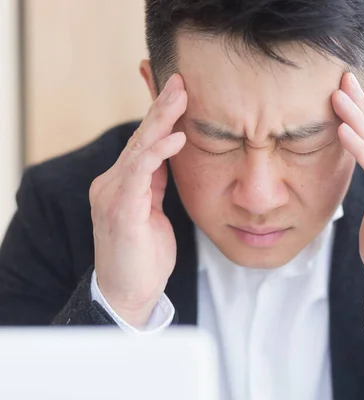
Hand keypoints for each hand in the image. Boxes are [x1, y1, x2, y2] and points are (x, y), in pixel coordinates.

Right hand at [90, 74, 186, 326]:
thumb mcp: (154, 213)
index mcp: (124, 183)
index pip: (145, 141)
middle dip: (162, 106)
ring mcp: (114, 195)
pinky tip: (177, 137)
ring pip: (139, 147)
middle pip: (141, 137)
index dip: (162, 115)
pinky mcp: (121, 210)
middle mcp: (114, 182)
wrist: (129, 294)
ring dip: (161, 119)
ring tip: (181, 96)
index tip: (179, 91)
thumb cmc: (144, 256)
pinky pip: (139, 173)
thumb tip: (169, 158)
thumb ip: (155, 185)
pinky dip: (158, 152)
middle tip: (180, 79)